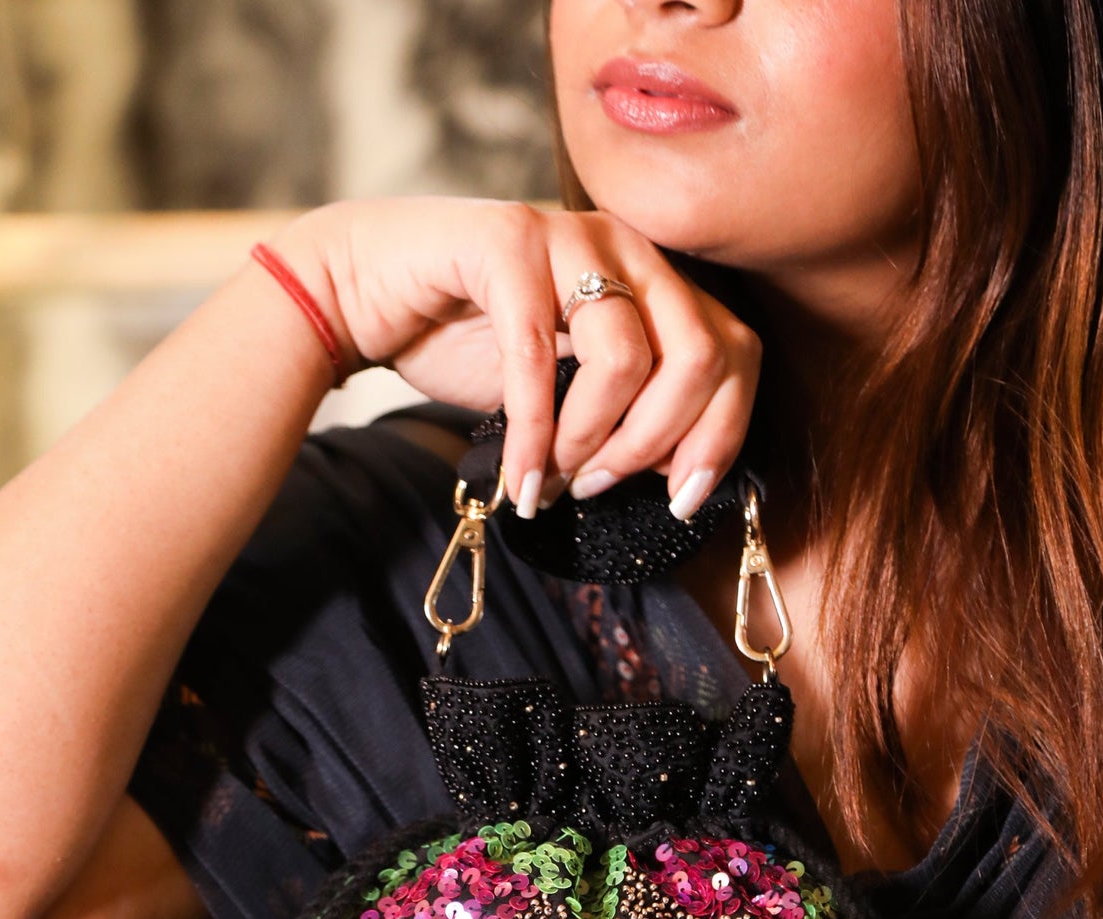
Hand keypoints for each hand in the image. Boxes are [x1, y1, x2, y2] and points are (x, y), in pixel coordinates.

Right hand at [271, 198, 760, 518]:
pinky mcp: (506, 244)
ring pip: (628, 356)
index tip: (681, 499)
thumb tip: (674, 473)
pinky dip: (535, 437)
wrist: (367, 292)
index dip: (721, 435)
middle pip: (701, 355)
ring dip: (593, 440)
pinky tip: (521, 482)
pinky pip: (539, 359)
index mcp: (655, 278)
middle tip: (606, 486)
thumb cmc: (469, 341)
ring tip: (560, 476)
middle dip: (659, 444)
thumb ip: (627, 411)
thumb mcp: (568, 385)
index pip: (734, 353)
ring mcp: (569, 236)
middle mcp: (626, 247)